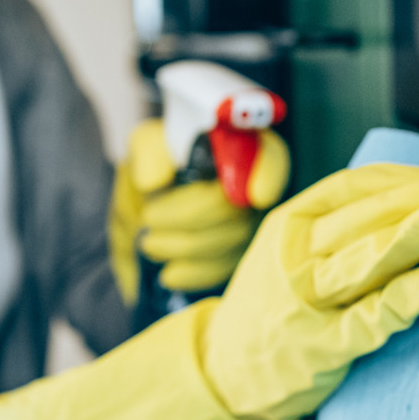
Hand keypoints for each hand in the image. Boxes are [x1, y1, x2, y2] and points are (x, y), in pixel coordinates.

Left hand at [108, 119, 288, 304]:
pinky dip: (193, 274)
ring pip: (230, 244)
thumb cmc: (161, 163)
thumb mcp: (149, 145)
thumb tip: (152, 184)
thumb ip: (151, 155)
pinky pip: (226, 270)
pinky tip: (169, 273)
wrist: (157, 197)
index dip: (269, 176)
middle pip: (237, 209)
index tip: (258, 196)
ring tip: (149, 243)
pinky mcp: (241, 255)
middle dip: (187, 218)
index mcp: (241, 147)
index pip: (271, 158)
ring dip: (182, 248)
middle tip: (147, 219)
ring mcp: (254, 224)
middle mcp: (257, 186)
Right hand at [200, 163, 418, 419]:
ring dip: (412, 235)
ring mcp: (305, 304)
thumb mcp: (296, 253)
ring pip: (363, 260)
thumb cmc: (273, 309)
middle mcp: (296, 256)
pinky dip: (399, 301)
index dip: (413, 178)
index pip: (359, 187)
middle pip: (369, 216)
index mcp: (293, 223)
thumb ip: (350, 231)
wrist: (220, 374)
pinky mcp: (318, 349)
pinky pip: (365, 322)